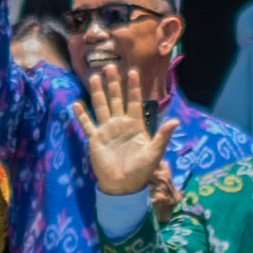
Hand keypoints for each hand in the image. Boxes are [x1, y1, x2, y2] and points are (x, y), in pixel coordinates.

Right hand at [76, 51, 166, 201]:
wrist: (123, 186)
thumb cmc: (141, 170)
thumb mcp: (154, 153)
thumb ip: (163, 136)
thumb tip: (175, 121)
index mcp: (135, 125)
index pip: (134, 102)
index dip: (133, 87)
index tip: (133, 71)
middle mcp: (120, 124)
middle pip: (116, 99)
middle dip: (114, 83)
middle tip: (111, 66)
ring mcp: (107, 130)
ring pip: (101, 106)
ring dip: (98, 92)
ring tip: (95, 76)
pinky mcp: (95, 139)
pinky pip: (87, 124)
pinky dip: (82, 115)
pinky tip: (76, 104)